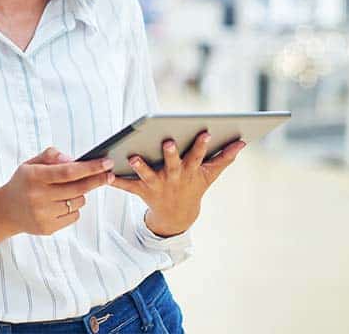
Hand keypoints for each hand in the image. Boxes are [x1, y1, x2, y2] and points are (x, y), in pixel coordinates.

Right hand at [0, 147, 114, 247]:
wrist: (5, 211)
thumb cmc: (23, 183)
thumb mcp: (31, 164)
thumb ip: (51, 156)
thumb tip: (73, 160)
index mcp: (34, 177)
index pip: (68, 172)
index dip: (90, 168)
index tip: (106, 163)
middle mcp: (38, 197)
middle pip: (78, 188)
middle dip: (97, 180)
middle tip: (109, 174)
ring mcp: (43, 214)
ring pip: (78, 202)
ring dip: (80, 194)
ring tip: (67, 190)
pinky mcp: (48, 228)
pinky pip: (74, 215)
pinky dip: (73, 208)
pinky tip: (60, 204)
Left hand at [110, 132, 244, 236]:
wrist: (177, 216)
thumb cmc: (193, 186)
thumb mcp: (210, 174)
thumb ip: (224, 158)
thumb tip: (242, 142)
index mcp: (191, 171)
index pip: (198, 156)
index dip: (202, 145)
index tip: (205, 132)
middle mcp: (174, 178)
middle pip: (173, 165)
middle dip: (171, 154)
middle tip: (167, 140)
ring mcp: (158, 185)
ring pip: (148, 175)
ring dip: (140, 167)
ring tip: (132, 157)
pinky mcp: (142, 191)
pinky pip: (128, 186)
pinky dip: (117, 181)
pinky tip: (106, 175)